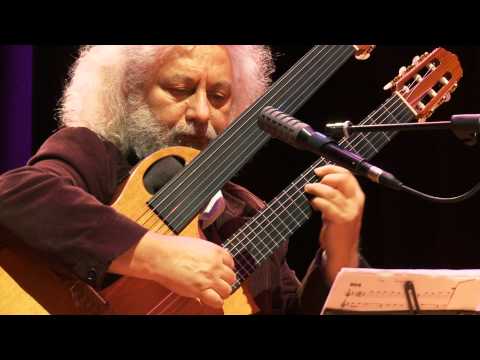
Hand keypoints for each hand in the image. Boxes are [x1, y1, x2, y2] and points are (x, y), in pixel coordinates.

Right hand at [109, 231, 235, 308]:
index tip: (221, 272)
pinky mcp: (200, 290)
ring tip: (214, 292)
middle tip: (217, 283)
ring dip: (221, 292)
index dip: (225, 268)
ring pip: (227, 290)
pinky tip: (210, 299)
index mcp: (215, 251)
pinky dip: (216, 302)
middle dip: (225, 281)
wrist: (161, 256)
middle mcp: (216, 265)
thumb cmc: (173, 248)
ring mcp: (209, 278)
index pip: (231, 263)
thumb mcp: (196, 244)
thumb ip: (207, 252)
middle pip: (231, 277)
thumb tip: (211, 258)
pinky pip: (217, 301)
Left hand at [304, 165, 364, 282]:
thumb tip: (318, 179)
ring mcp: (349, 211)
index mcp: (357, 195)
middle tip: (314, 181)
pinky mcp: (340, 220)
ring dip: (316, 188)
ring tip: (308, 189)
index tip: (318, 171)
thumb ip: (334, 193)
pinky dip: (317, 201)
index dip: (331, 169)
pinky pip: (326, 205)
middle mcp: (355, 202)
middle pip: (342, 179)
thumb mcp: (340, 206)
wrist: (343, 249)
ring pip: (331, 192)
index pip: (347, 175)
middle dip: (326, 176)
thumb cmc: (338, 225)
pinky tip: (313, 203)